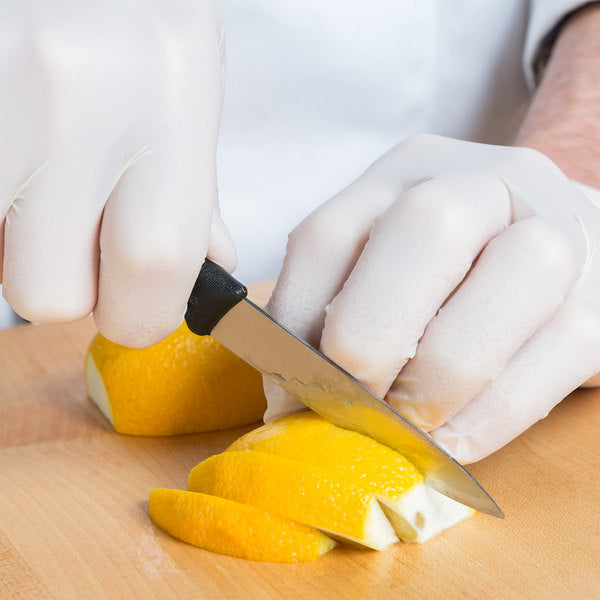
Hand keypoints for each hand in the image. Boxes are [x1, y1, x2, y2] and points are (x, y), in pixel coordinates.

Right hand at [0, 0, 234, 346]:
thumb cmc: (134, 10)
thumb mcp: (187, 85)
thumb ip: (194, 191)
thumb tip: (209, 270)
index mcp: (168, 99)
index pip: (155, 268)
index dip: (142, 314)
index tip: (137, 307)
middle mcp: (77, 96)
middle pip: (53, 292)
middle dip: (71, 286)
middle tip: (81, 237)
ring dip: (22, 249)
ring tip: (42, 182)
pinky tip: (19, 159)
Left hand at [264, 134, 599, 462]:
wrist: (567, 235)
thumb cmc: (458, 259)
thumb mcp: (388, 256)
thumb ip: (337, 306)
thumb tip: (289, 393)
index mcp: (409, 172)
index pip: (329, 236)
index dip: (294, 323)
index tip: (286, 392)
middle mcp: (484, 186)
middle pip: (422, 235)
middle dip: (369, 339)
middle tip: (348, 404)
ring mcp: (556, 235)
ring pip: (495, 300)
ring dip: (430, 389)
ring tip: (403, 427)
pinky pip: (545, 367)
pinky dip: (487, 419)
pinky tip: (453, 442)